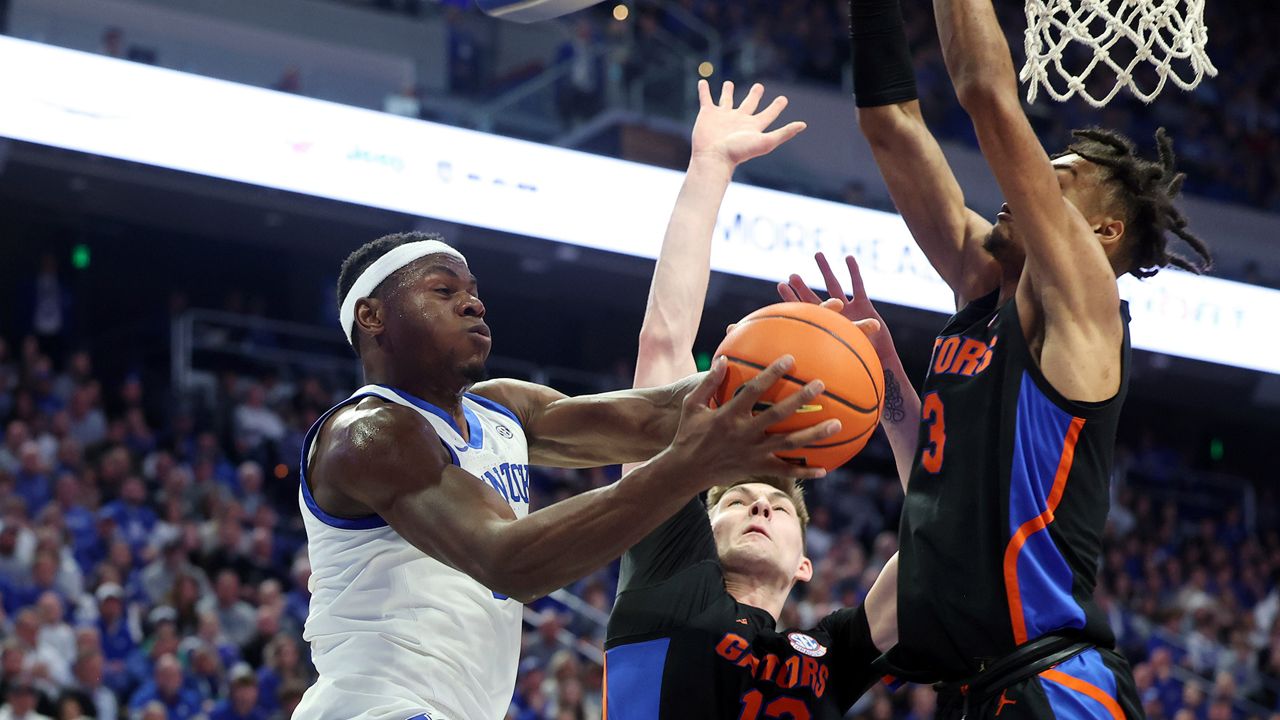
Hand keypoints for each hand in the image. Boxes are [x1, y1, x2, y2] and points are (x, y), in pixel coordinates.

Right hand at [664, 355, 839, 486]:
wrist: (685, 471)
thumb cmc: (688, 434)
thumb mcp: (691, 405)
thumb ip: (708, 382)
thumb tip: (723, 359)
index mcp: (728, 415)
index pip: (754, 390)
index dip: (772, 373)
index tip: (790, 359)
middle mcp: (743, 433)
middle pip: (777, 414)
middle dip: (800, 398)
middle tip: (820, 385)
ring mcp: (752, 452)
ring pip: (788, 443)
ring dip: (814, 434)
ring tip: (837, 425)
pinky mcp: (756, 468)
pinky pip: (784, 470)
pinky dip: (804, 472)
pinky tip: (824, 470)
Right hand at [691, 80, 806, 167]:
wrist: (714, 158)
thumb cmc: (739, 152)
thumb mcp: (765, 142)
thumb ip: (784, 133)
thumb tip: (803, 125)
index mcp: (753, 126)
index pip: (768, 114)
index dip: (776, 107)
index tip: (783, 99)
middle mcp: (738, 120)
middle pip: (749, 104)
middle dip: (754, 95)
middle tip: (759, 86)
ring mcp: (722, 116)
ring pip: (726, 100)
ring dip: (726, 91)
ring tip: (728, 83)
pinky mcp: (707, 114)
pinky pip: (706, 99)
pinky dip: (704, 91)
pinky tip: (703, 83)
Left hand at [778, 252, 893, 358]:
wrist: (880, 360)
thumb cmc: (859, 361)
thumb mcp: (839, 357)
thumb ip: (826, 352)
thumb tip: (802, 362)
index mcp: (824, 328)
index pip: (803, 310)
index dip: (792, 299)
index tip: (781, 285)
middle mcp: (834, 317)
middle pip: (814, 297)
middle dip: (803, 286)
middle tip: (792, 274)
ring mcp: (848, 310)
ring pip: (834, 286)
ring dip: (825, 270)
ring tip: (817, 255)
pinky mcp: (864, 306)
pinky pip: (857, 286)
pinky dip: (854, 272)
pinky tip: (849, 258)